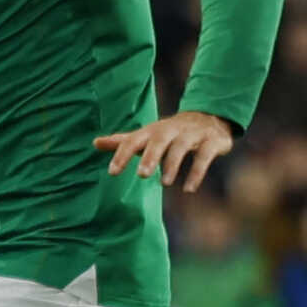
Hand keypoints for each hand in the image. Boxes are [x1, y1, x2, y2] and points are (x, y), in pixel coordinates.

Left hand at [95, 110, 234, 191]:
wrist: (210, 118)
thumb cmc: (170, 132)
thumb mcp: (147, 135)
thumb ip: (124, 141)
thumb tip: (95, 142)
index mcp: (153, 130)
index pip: (134, 139)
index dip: (122, 154)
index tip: (112, 172)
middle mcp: (172, 129)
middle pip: (159, 140)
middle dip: (150, 156)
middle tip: (141, 175)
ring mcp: (193, 134)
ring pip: (182, 147)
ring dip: (172, 164)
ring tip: (164, 183)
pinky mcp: (212, 141)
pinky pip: (204, 156)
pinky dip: (197, 172)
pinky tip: (188, 189)